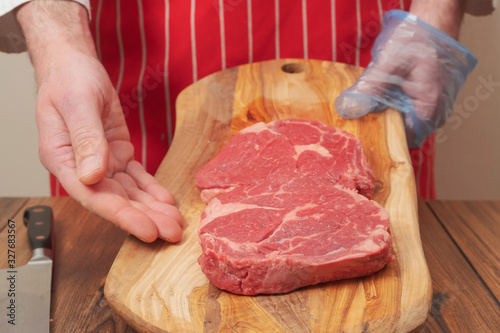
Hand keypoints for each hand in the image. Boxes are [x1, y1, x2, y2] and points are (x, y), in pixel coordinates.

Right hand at [17, 1, 182, 241]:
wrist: (75, 67)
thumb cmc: (69, 80)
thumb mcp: (77, 104)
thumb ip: (86, 140)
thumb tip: (92, 176)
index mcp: (62, 159)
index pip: (94, 197)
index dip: (122, 216)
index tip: (147, 231)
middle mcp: (80, 168)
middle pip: (115, 201)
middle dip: (145, 218)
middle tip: (172, 233)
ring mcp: (99, 163)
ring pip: (128, 193)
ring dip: (152, 208)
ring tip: (175, 223)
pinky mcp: (116, 154)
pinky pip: (135, 177)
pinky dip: (151, 189)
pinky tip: (167, 201)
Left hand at [335, 9, 476, 146]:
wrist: (435, 22)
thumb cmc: (416, 40)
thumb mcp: (388, 65)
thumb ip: (368, 89)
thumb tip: (347, 110)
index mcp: (429, 109)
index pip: (403, 140)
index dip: (381, 138)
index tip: (360, 132)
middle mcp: (437, 113)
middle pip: (404, 134)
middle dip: (382, 128)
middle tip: (359, 120)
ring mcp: (436, 106)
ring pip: (407, 122)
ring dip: (387, 116)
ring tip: (368, 106)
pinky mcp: (430, 99)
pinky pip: (410, 111)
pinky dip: (394, 107)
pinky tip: (380, 97)